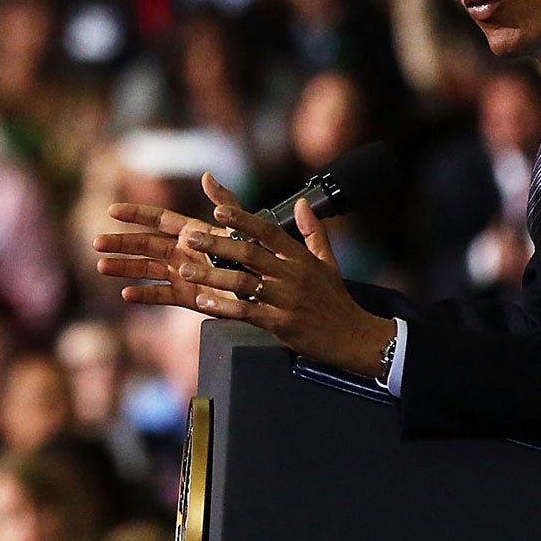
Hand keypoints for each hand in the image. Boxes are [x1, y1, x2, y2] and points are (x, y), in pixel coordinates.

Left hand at [95, 173, 395, 377]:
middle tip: (190, 236)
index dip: (243, 220)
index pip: (269, 232)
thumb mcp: (328, 262)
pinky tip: (204, 302)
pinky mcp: (281, 324)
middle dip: (218, 244)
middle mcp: (292, 275)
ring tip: (187, 270)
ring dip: (213, 276)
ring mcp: (286, 300)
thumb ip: (313, 231)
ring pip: (244, 283)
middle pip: (250, 254)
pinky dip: (224, 307)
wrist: (353, 337)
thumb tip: (303, 203)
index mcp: (301, 258)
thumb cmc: (335, 299)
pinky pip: (247, 313)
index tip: (219, 210)